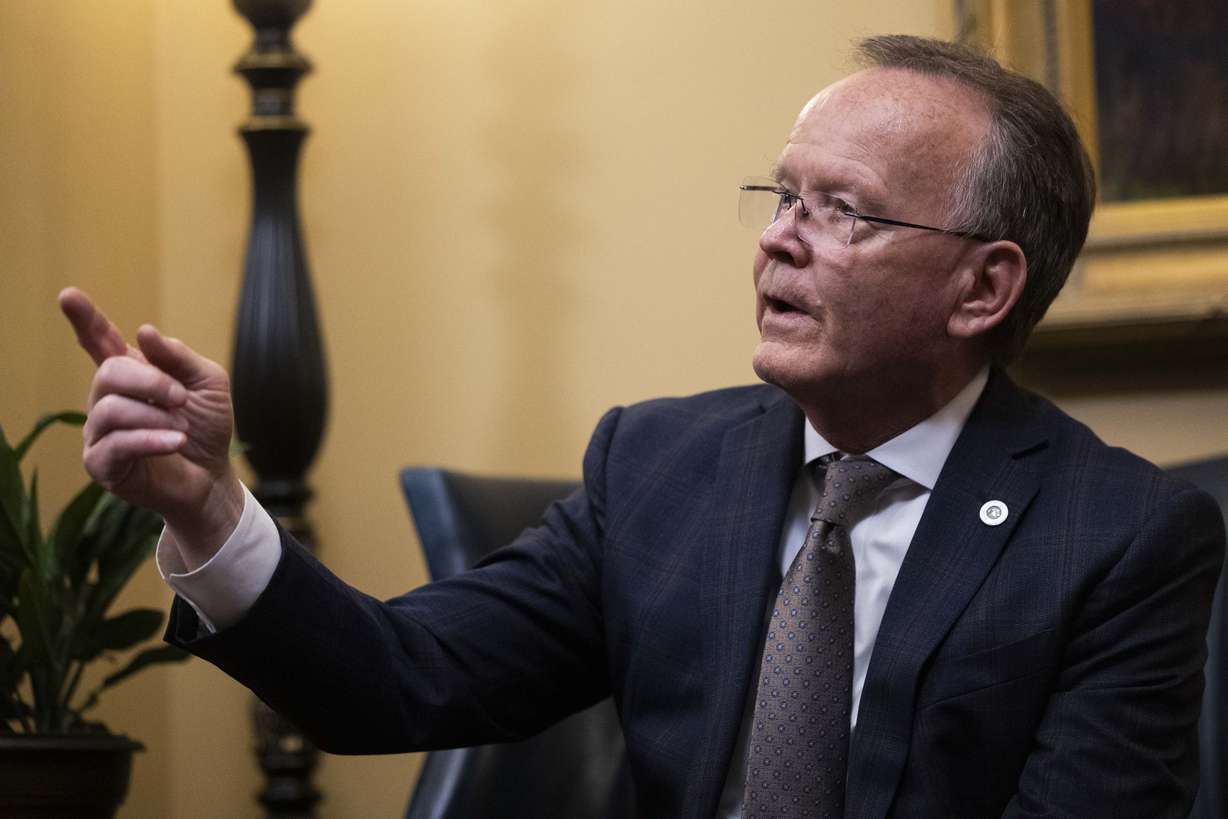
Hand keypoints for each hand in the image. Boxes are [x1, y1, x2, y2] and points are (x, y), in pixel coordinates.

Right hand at [59, 287, 242, 565]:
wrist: (213, 477)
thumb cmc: (206, 427)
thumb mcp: (208, 384)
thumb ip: (180, 358)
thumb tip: (144, 333)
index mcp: (132, 374)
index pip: (100, 341)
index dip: (85, 320)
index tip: (68, 296)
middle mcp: (107, 399)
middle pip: (109, 372)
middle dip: (151, 381)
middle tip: (182, 399)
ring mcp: (99, 431)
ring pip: (111, 408)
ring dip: (155, 416)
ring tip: (182, 429)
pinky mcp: (101, 463)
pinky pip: (115, 444)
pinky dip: (150, 440)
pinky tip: (175, 442)